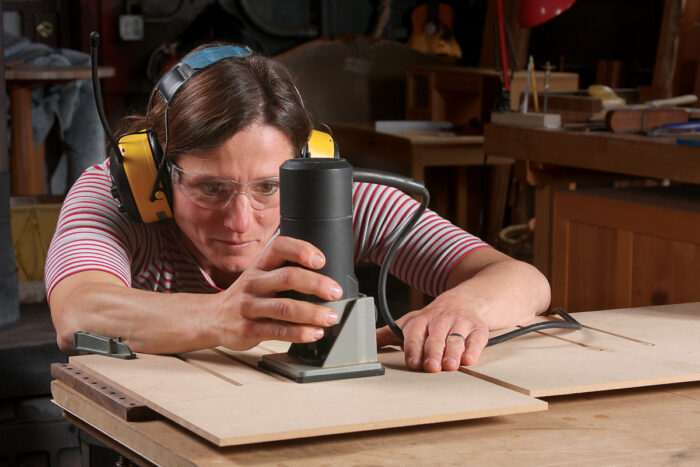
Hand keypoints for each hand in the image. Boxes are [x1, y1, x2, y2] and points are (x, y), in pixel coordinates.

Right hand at [211, 236, 341, 349]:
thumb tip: (326, 275)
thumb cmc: (246, 295)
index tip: (321, 260)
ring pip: (285, 307)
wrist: (212, 318)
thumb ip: (285, 270)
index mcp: (259, 265)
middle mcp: (253, 282)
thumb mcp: (260, 275)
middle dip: (316, 284)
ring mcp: (249, 306)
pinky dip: (300, 333)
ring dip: (312, 312)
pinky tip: (314, 333)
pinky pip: (278, 331)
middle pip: (287, 277)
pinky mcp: (249, 329)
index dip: (301, 250)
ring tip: (330, 317)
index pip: (279, 247)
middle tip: (335, 292)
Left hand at [375, 285, 489, 372]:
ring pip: (455, 339)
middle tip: (431, 367)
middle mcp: (440, 321)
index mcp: (421, 321)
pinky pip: (476, 339)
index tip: (414, 363)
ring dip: (452, 353)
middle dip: (433, 353)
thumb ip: (387, 334)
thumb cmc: (434, 317)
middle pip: (435, 338)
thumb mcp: (410, 322)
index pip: (415, 336)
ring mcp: (460, 324)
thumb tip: (364, 344)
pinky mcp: (478, 329)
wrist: (465, 300)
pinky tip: (469, 359)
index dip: (414, 349)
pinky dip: (473, 350)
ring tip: (450, 365)